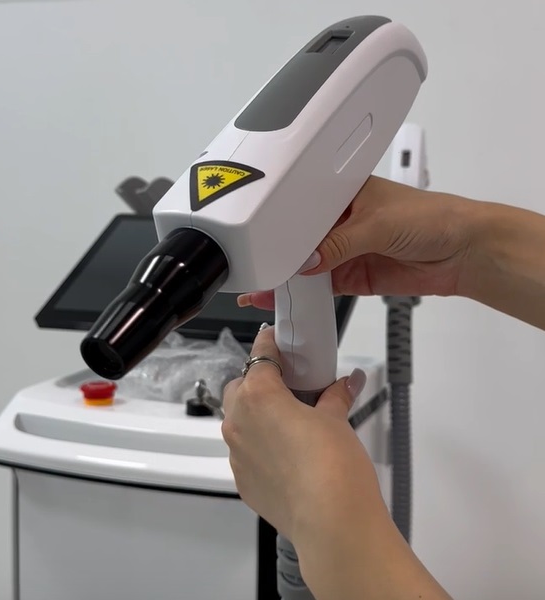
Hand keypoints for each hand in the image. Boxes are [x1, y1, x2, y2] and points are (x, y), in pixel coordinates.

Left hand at [222, 327, 452, 599]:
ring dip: (256, 415)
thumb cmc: (333, 460)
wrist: (330, 522)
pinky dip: (258, 446)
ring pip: (238, 421)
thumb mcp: (337, 420)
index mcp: (259, 394)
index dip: (270, 343)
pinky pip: (244, 452)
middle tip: (288, 389)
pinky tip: (285, 458)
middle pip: (239, 387)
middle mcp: (237, 420)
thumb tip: (349, 381)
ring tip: (288, 425)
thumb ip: (336, 396)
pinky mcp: (241, 481)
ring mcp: (235, 453)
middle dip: (258, 382)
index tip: (278, 341)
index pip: (259, 354)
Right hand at [238, 176, 475, 308]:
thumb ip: (340, 243)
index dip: (282, 223)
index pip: (303, 208)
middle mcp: (341, 222)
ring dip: (289, 276)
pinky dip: (307, 294)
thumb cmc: (432, 218)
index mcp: (343, 195)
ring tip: (261, 285)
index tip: (260, 237)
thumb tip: (307, 261)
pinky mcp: (354, 276)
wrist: (464, 253)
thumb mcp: (379, 223)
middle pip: (302, 240)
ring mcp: (347, 251)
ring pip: (309, 266)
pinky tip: (288, 297)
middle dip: (279, 253)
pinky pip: (324, 287)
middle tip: (253, 266)